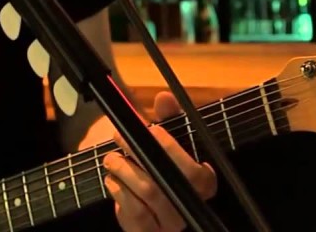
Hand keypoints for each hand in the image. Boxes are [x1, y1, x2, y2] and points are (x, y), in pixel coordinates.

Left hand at [103, 91, 217, 231]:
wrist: (151, 208)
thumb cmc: (164, 167)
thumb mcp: (170, 141)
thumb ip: (169, 119)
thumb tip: (164, 97)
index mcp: (204, 183)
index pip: (192, 168)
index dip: (169, 146)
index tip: (150, 129)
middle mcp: (191, 207)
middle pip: (163, 181)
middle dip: (137, 154)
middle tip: (119, 137)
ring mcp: (170, 223)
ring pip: (147, 195)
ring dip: (123, 171)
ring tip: (111, 159)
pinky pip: (134, 214)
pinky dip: (118, 192)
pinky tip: (112, 180)